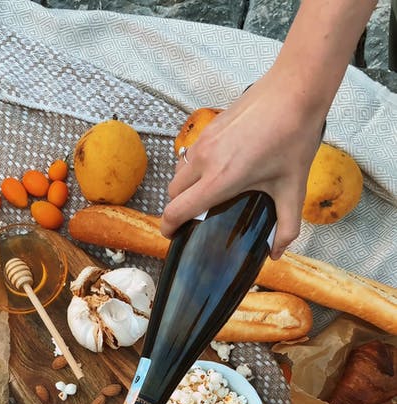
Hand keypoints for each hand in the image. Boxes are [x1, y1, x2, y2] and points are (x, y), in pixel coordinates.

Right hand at [160, 70, 324, 258]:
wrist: (294, 90)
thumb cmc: (293, 136)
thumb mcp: (293, 188)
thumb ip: (287, 227)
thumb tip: (277, 253)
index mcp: (220, 180)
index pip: (176, 210)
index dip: (168, 228)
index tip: (172, 237)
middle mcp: (204, 160)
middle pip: (172, 194)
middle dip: (176, 210)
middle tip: (191, 221)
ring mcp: (204, 141)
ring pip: (178, 173)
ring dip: (183, 189)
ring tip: (203, 198)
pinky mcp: (209, 128)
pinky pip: (189, 156)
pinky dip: (192, 170)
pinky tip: (215, 173)